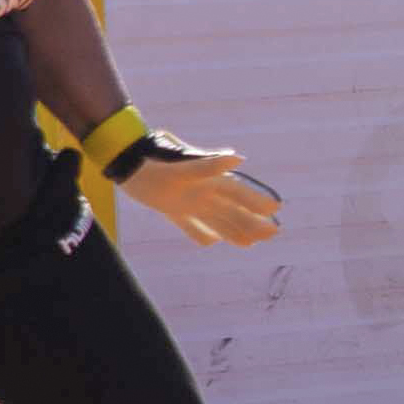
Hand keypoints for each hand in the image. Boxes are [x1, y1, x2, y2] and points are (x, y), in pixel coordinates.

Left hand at [123, 142, 282, 248]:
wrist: (128, 160)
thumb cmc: (156, 159)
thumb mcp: (182, 165)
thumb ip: (209, 164)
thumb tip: (237, 159)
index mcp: (209, 180)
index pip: (238, 193)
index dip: (257, 201)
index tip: (275, 208)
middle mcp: (202, 191)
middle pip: (233, 209)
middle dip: (252, 221)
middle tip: (273, 233)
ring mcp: (188, 201)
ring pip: (217, 220)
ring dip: (234, 231)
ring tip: (250, 244)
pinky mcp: (171, 209)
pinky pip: (190, 225)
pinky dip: (200, 234)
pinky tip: (210, 242)